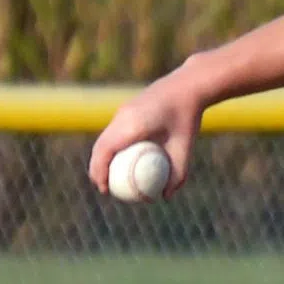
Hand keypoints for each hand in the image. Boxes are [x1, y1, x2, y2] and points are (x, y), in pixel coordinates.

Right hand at [87, 63, 207, 196]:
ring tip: (107, 178)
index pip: (105, 151)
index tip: (104, 190)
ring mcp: (122, 111)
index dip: (100, 172)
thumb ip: (177, 174)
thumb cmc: (187, 118)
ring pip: (104, 139)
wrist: (187, 86)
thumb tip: (166, 197)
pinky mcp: (126, 109)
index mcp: (131, 125)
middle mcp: (122, 117)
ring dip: (101, 158)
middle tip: (103, 189)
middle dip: (95, 169)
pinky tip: (120, 160)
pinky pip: (112, 132)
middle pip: (99, 146)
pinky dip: (110, 148)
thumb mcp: (185, 148)